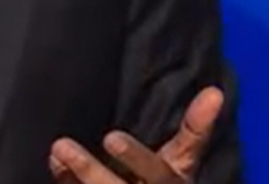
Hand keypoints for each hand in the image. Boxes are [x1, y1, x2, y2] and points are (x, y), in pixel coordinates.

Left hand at [49, 86, 224, 183]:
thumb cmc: (163, 180)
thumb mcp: (183, 159)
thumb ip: (194, 128)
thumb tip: (215, 93)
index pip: (157, 174)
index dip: (135, 159)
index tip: (111, 137)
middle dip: (91, 170)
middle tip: (63, 145)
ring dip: (74, 175)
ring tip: (56, 150)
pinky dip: (65, 182)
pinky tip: (53, 165)